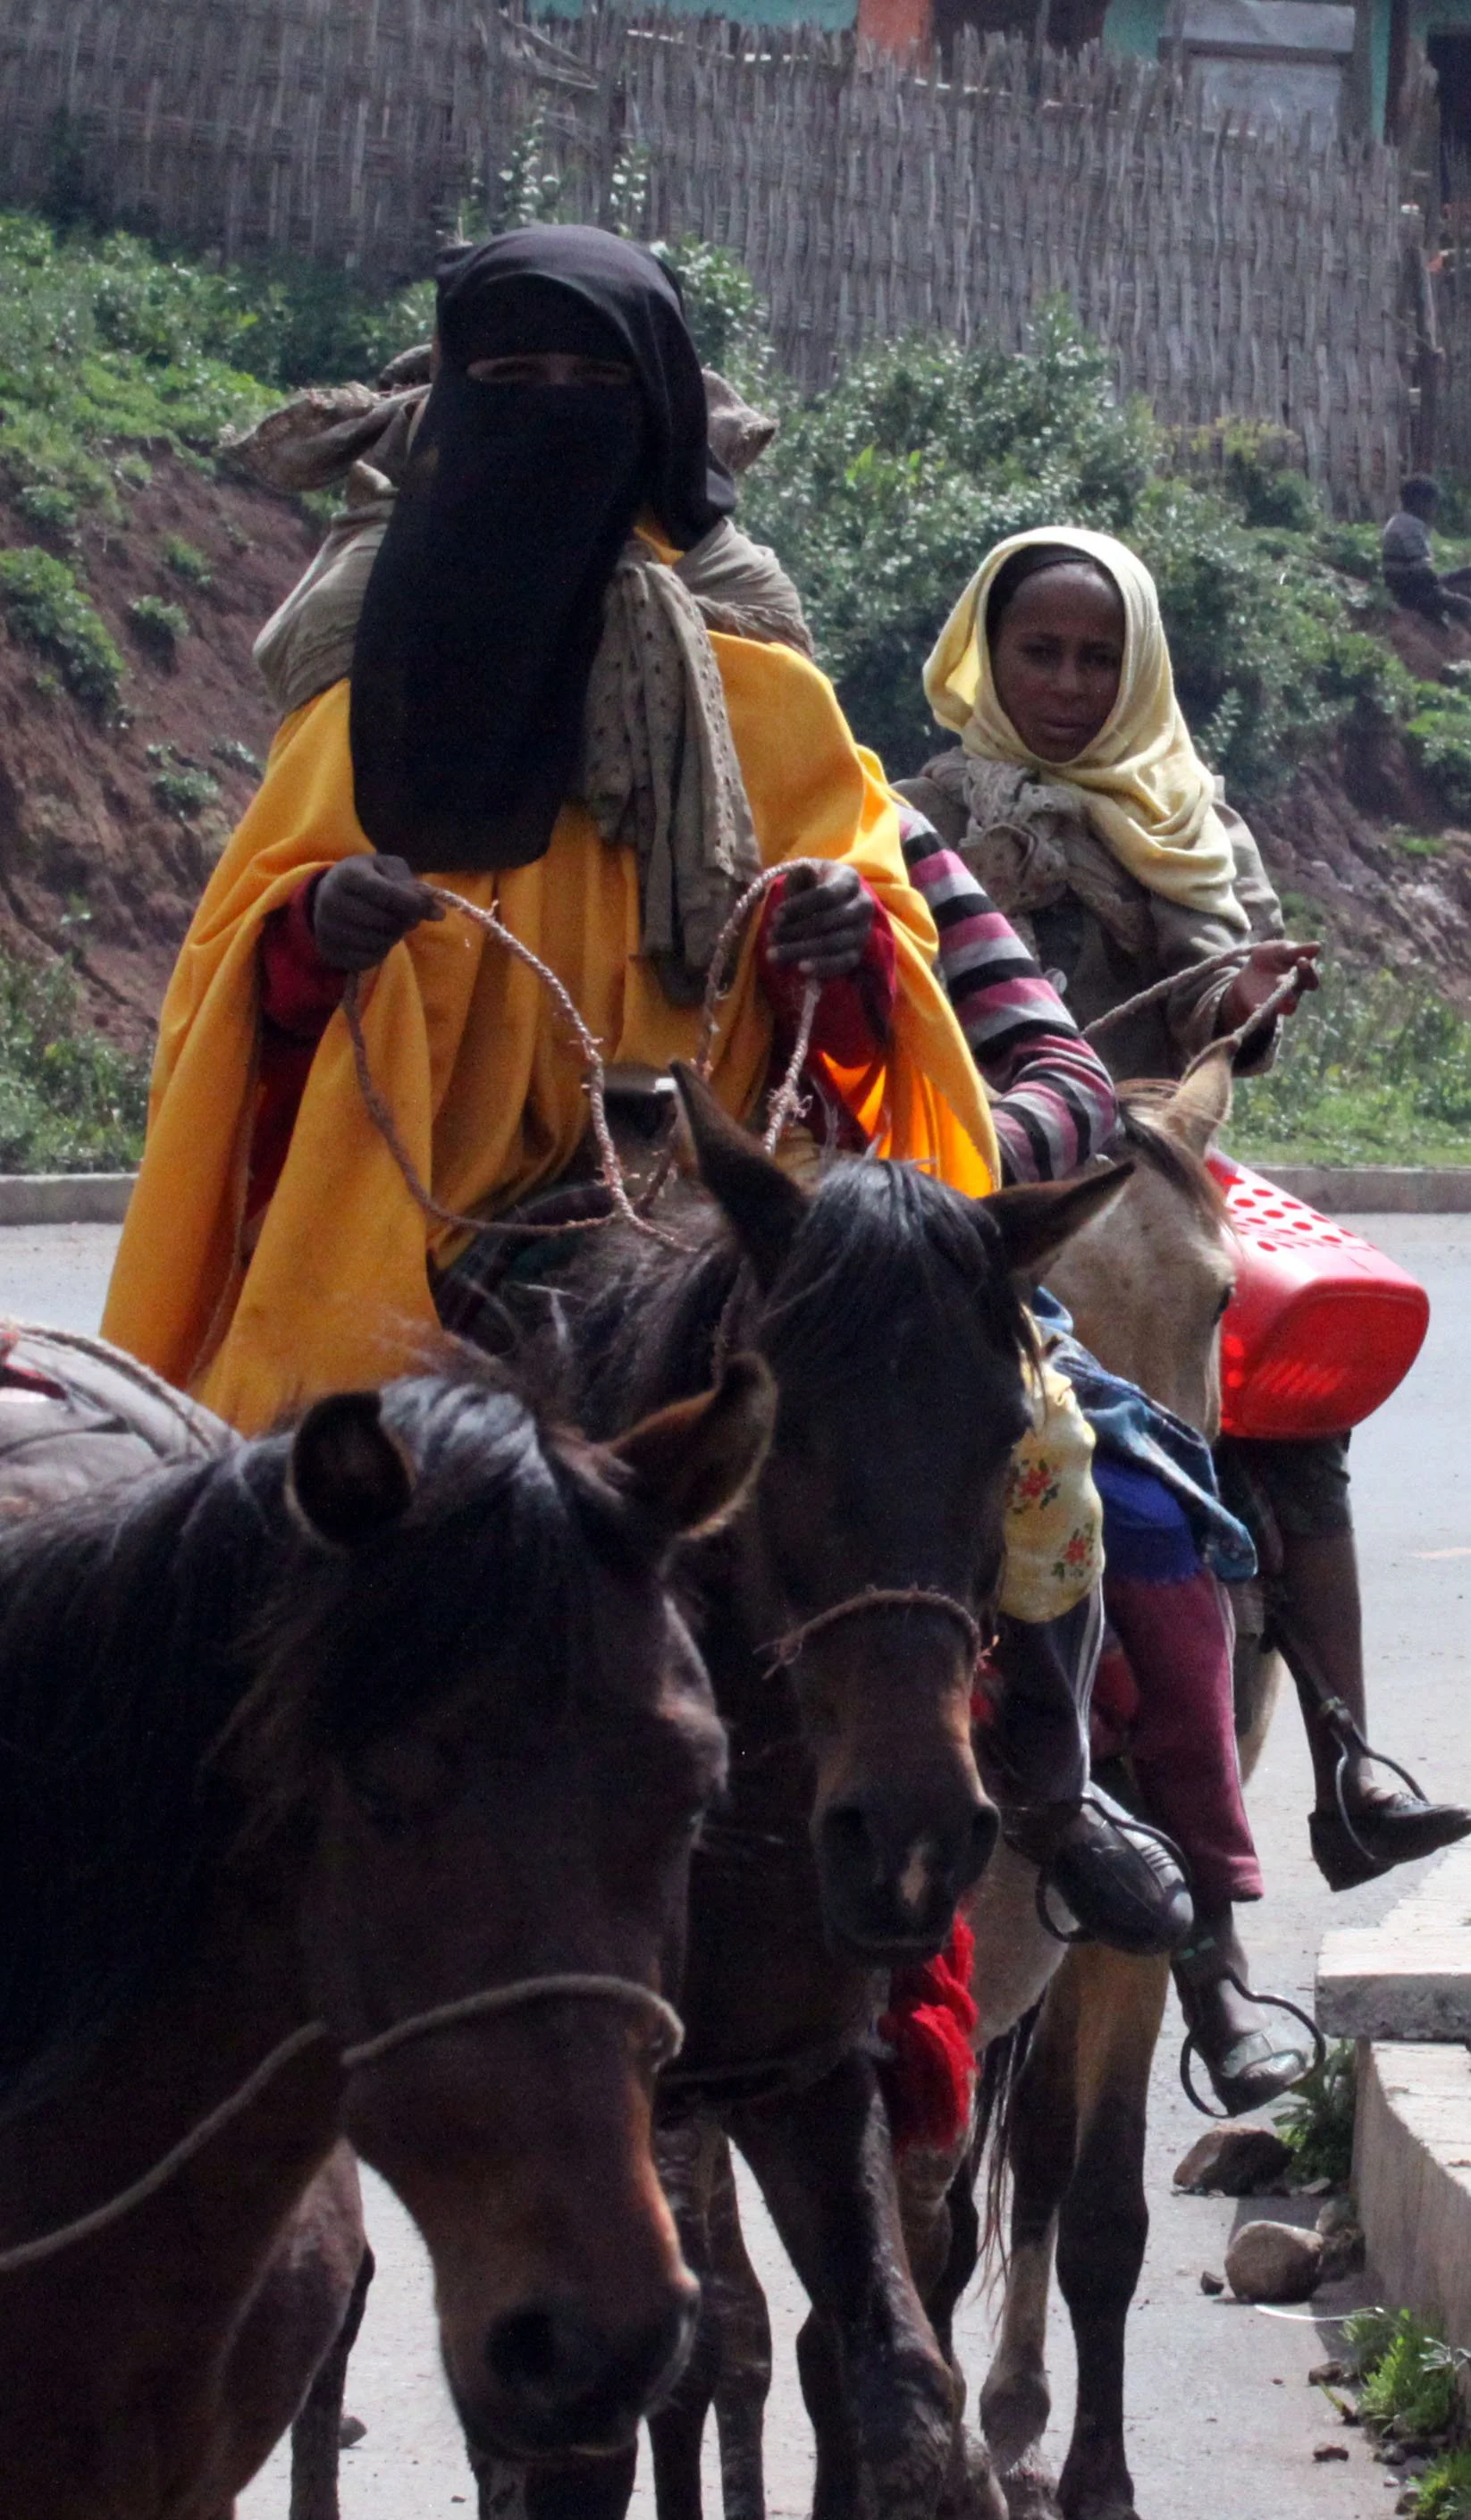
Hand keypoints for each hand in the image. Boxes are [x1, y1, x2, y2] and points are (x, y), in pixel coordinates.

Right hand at [312, 855, 444, 972]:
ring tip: (392, 925)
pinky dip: (381, 951)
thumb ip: (412, 886)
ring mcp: (328, 929)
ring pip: (378, 942)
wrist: (327, 893)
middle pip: (383, 920)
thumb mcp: (388, 869)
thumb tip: (437, 913)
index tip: (436, 912)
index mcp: (348, 874)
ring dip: (394, 936)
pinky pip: (368, 959)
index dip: (413, 904)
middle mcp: (332, 901)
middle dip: (405, 921)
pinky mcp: (330, 952)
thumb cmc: (367, 877)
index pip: (386, 893)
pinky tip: (378, 938)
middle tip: (409, 917)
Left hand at [766, 864, 875, 980]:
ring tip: (775, 955)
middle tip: (770, 937)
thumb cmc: (813, 885)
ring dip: (801, 950)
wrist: (833, 902)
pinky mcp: (858, 953)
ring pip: (833, 944)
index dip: (799, 906)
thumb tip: (803, 871)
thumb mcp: (806, 873)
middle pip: (828, 922)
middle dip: (795, 931)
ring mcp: (862, 931)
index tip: (775, 916)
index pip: (826, 894)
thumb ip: (802, 874)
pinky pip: (842, 963)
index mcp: (850, 880)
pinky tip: (799, 968)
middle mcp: (862, 905)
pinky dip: (821, 967)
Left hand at [1218, 939, 1320, 1033]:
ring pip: (1287, 1007)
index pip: (1310, 978)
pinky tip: (1256, 1006)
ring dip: (1282, 1003)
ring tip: (1277, 997)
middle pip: (1297, 994)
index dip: (1308, 971)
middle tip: (1281, 979)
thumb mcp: (1282, 950)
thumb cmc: (1273, 957)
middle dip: (1292, 988)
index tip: (1301, 960)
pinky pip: (1266, 1014)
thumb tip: (1318, 945)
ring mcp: (1281, 1002)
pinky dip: (1262, 1011)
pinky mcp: (1265, 1009)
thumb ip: (1298, 950)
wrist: (1250, 969)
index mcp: (1303, 977)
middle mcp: (1295, 992)